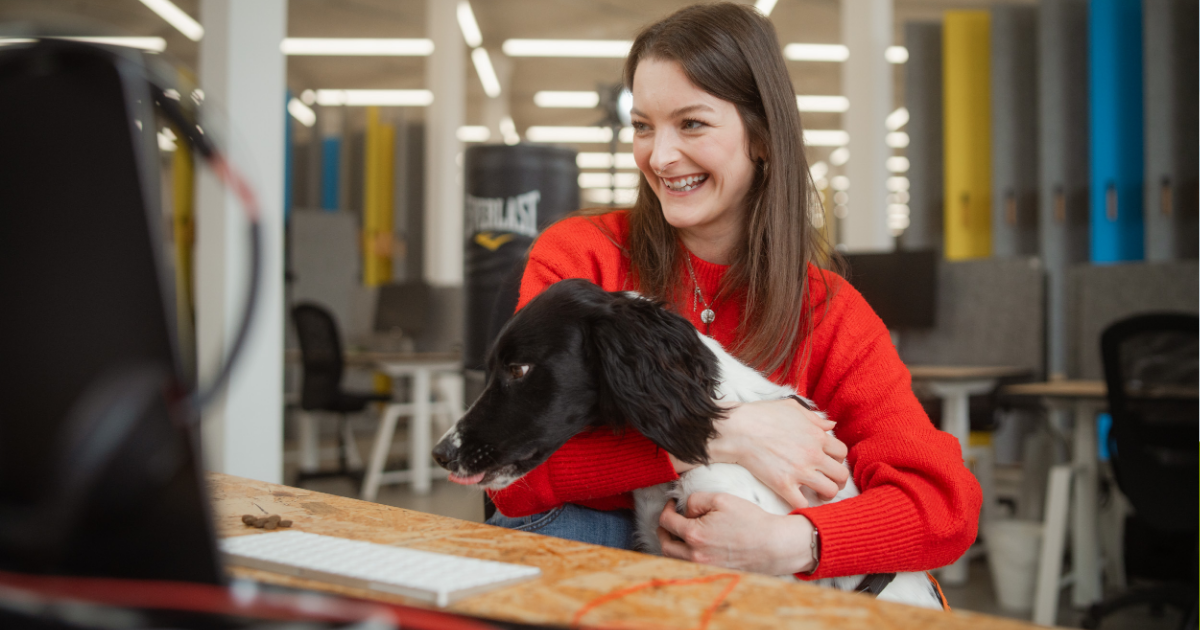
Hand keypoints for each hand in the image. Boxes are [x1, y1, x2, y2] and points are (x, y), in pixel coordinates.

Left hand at [657, 494, 814, 574]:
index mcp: (695, 535)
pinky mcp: (713, 573)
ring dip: (672, 544)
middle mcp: (695, 555)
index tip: (672, 504)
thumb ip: (695, 500)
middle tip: (670, 519)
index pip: (666, 522)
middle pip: (665, 545)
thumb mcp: (721, 499)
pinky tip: (693, 545)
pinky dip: (685, 555)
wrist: (774, 545)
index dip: (666, 509)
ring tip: (679, 532)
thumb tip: (685, 510)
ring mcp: (704, 567)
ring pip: (675, 559)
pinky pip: (689, 566)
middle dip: (664, 530)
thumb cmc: (750, 520)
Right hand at [705, 398, 848, 508]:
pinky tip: (798, 501)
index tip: (828, 464)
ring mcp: (800, 471)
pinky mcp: (784, 485)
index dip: (837, 460)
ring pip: (829, 491)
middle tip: (828, 483)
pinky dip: (804, 506)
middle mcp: (813, 454)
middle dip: (838, 481)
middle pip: (841, 475)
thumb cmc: (761, 415)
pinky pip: (803, 504)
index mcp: (817, 436)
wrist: (737, 429)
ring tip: (817, 495)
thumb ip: (814, 417)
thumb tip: (831, 426)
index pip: (842, 452)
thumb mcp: (791, 407)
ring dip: (826, 496)